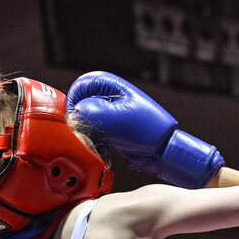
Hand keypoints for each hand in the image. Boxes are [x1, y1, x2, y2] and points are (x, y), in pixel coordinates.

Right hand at [67, 71, 223, 187]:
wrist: (163, 152)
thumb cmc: (150, 132)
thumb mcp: (120, 119)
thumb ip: (94, 112)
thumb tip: (75, 113)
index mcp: (112, 86)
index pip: (81, 85)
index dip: (76, 101)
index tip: (77, 119)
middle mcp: (107, 98)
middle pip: (80, 105)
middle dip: (82, 123)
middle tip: (89, 137)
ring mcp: (108, 114)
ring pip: (83, 122)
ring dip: (87, 136)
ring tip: (100, 147)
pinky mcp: (108, 130)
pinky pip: (91, 134)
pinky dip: (93, 144)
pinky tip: (104, 153)